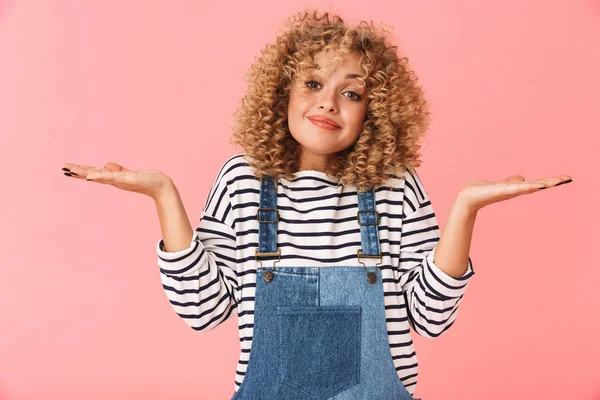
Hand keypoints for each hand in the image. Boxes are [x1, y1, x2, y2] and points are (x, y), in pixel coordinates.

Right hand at [61, 161, 173, 199]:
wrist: (161, 186)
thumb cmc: (146, 180)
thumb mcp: (129, 173)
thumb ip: (117, 170)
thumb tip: (105, 165)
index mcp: (113, 178)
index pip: (94, 173)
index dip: (81, 171)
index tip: (67, 168)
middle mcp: (114, 180)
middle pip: (92, 174)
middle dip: (77, 172)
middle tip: (62, 168)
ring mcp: (120, 180)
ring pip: (99, 176)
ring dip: (85, 173)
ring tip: (71, 171)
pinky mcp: (128, 179)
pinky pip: (112, 177)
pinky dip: (101, 176)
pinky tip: (91, 176)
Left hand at [457, 174, 572, 212]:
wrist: (468, 198)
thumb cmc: (484, 191)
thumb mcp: (501, 184)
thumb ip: (512, 182)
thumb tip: (522, 179)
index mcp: (517, 188)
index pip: (537, 183)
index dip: (550, 181)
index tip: (565, 178)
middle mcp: (515, 190)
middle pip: (537, 185)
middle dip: (552, 182)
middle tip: (567, 178)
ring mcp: (508, 191)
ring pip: (528, 187)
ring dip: (541, 183)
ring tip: (554, 182)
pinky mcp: (500, 190)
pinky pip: (515, 188)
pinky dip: (526, 186)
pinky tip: (536, 185)